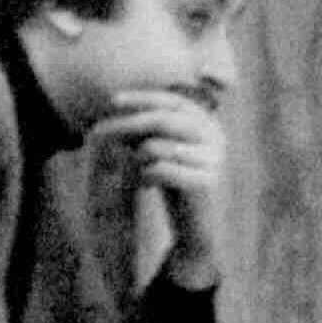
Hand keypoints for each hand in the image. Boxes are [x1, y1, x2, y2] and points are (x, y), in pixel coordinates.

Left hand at [93, 87, 225, 283]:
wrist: (196, 224)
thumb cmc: (174, 180)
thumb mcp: (163, 146)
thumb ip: (150, 123)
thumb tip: (116, 100)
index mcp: (209, 124)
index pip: (174, 101)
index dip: (143, 98)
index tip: (113, 101)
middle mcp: (217, 138)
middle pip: (165, 120)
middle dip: (131, 124)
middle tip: (104, 131)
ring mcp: (215, 160)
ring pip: (157, 146)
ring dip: (136, 156)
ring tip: (135, 168)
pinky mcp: (206, 183)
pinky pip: (160, 169)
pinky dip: (144, 175)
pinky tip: (144, 183)